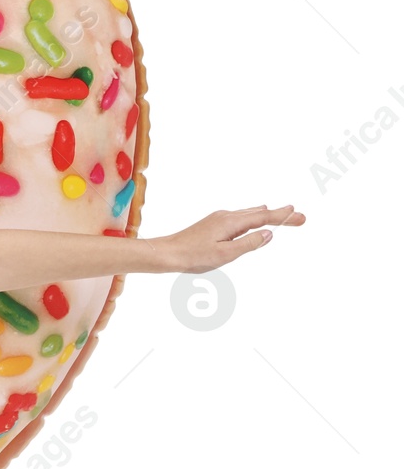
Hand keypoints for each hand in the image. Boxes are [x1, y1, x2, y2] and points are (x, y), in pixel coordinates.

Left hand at [161, 205, 305, 274]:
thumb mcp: (226, 254)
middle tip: (299, 216)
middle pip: (259, 213)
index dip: (284, 218)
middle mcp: (226, 216)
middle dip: (280, 214)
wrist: (168, 253)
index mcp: (231, 222)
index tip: (301, 217)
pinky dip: (253, 215)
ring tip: (283, 212)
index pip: (264, 218)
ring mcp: (219, 218)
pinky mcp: (213, 223)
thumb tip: (268, 233)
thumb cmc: (194, 256)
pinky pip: (240, 216)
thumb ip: (248, 243)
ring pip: (249, 213)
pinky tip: (254, 215)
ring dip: (267, 213)